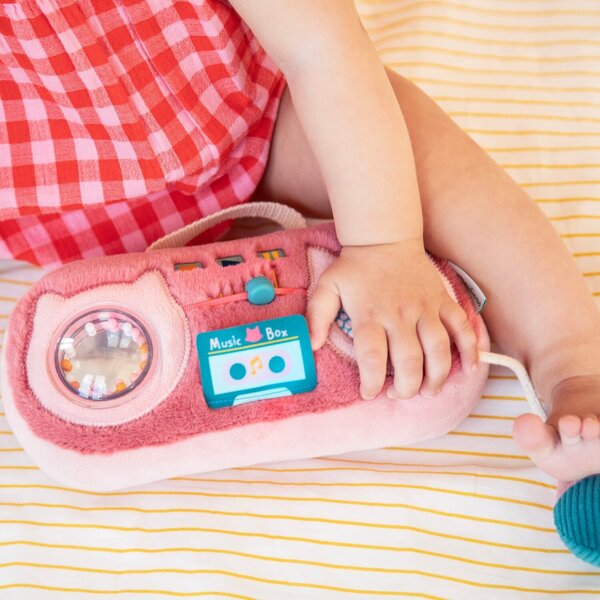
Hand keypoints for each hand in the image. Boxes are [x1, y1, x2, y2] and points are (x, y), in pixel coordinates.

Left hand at [306, 239, 478, 399]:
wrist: (384, 237)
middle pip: (409, 360)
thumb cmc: (354, 268)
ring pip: (439, 349)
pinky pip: (462, 326)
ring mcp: (425, 308)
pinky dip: (470, 348)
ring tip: (428, 391)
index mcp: (370, 315)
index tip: (369, 393)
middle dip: (406, 387)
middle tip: (398, 394)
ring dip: (437, 376)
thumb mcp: (327, 287)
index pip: (372, 357)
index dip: (371, 382)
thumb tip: (311, 346)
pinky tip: (470, 369)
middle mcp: (399, 314)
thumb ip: (317, 316)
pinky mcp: (442, 300)